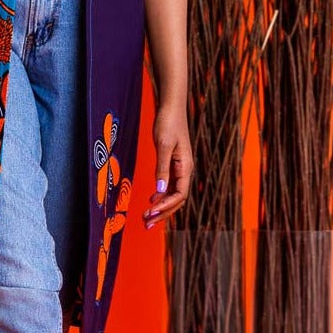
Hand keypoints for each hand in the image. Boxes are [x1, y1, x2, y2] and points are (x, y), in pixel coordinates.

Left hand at [142, 107, 193, 229]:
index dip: (166, 206)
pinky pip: (169, 185)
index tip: (151, 212)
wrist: (171, 108)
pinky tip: (152, 201)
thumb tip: (159, 191)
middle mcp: (185, 171)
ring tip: (147, 218)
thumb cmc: (168, 123)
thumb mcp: (163, 144)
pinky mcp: (173, 164)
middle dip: (163, 213)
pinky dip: (160, 195)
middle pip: (177, 200)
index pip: (179, 195)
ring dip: (161, 207)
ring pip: (172, 194)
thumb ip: (162, 168)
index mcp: (186, 167)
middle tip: (146, 224)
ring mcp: (180, 168)